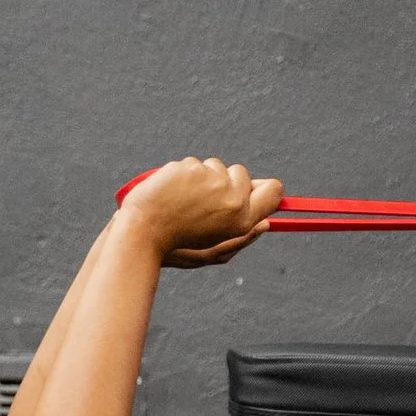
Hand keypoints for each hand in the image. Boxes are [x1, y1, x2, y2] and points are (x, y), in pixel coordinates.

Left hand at [118, 155, 282, 268]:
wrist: (142, 232)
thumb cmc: (177, 246)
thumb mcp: (214, 251)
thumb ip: (242, 237)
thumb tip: (265, 223)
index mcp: (243, 219)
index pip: (273, 191)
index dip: (266, 189)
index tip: (254, 190)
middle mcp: (232, 197)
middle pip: (242, 174)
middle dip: (226, 181)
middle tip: (204, 201)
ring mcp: (211, 179)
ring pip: (214, 166)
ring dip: (201, 178)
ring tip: (182, 200)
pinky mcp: (191, 167)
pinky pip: (192, 164)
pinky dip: (182, 174)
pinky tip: (171, 191)